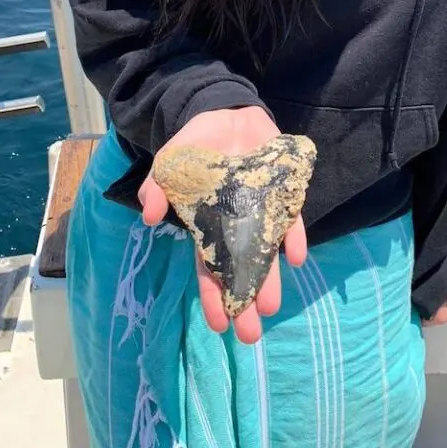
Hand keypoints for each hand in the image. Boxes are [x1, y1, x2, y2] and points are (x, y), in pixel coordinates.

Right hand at [138, 106, 306, 344]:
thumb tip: (150, 215)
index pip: (210, 268)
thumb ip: (158, 186)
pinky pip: (292, 220)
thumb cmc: (196, 145)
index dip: (213, 296)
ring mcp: (262, 211)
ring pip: (268, 253)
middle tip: (249, 333)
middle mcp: (238, 227)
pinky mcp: (283, 193)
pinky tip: (296, 257)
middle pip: (242, 271)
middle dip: (245, 301)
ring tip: (271, 308)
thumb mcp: (169, 163)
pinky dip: (294, 238)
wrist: (228, 114)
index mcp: (209, 226)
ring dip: (271, 280)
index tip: (218, 324)